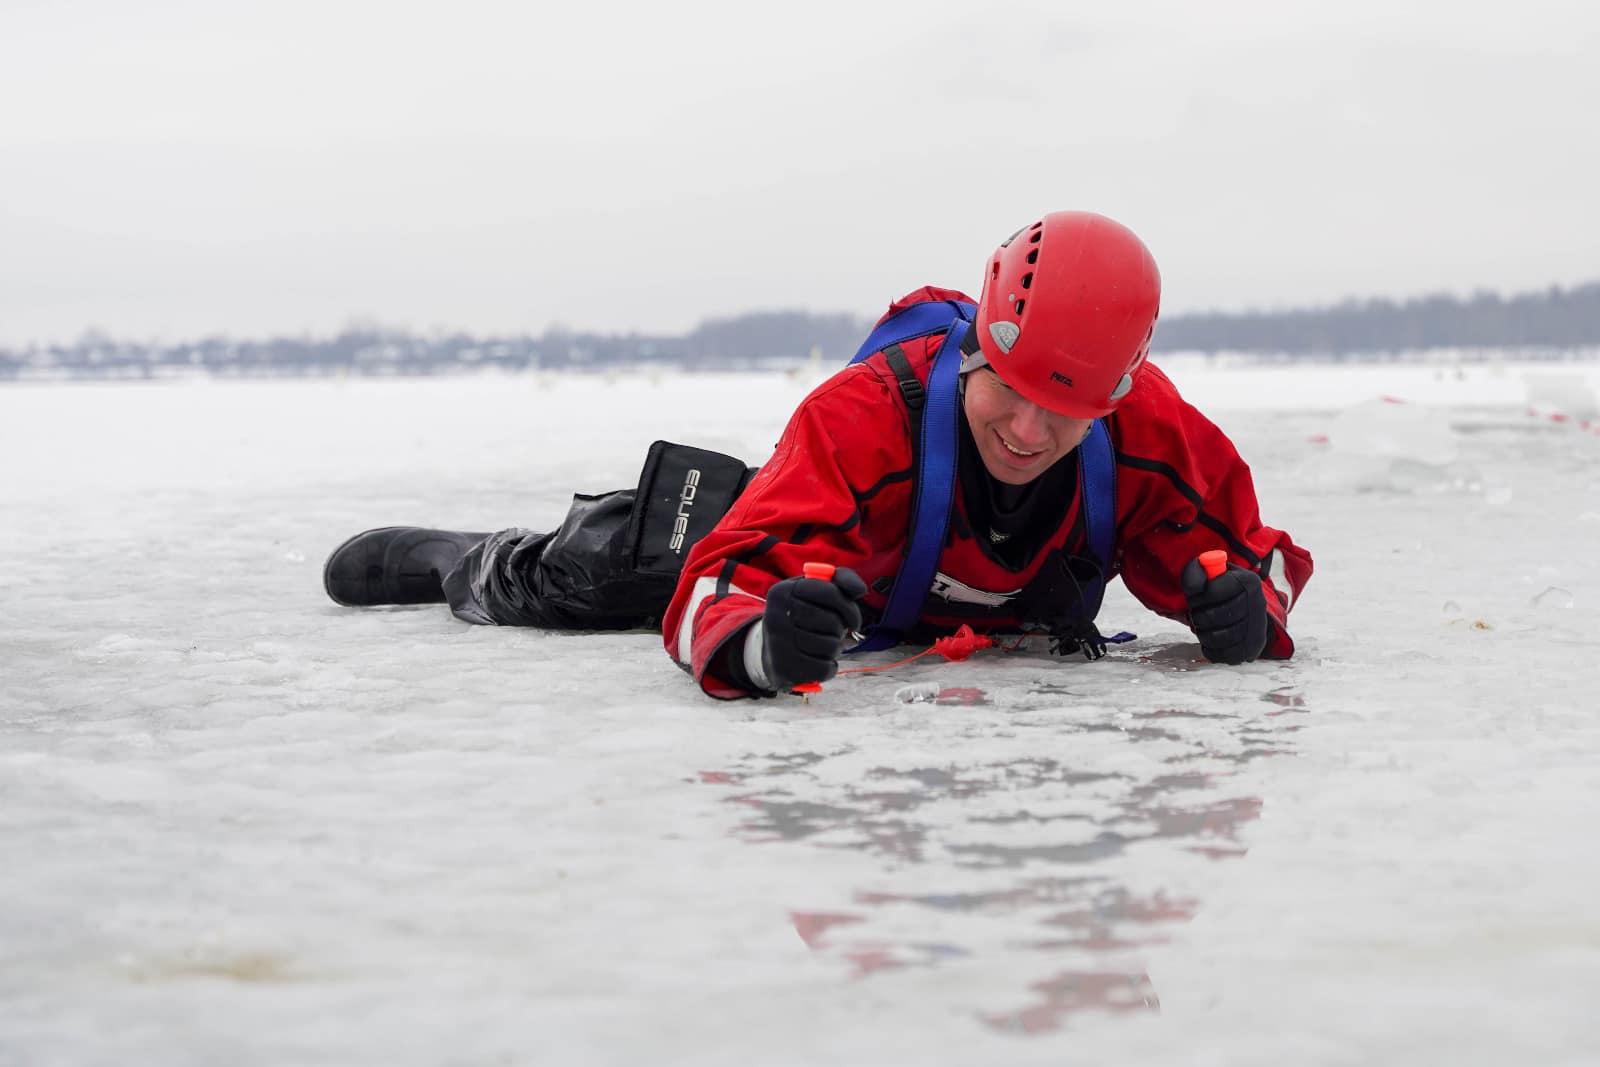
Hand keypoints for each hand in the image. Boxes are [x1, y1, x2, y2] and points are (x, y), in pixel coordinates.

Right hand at [757, 567, 867, 690]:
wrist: (772, 652)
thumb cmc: (803, 616)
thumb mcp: (814, 591)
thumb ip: (840, 580)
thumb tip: (859, 589)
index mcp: (783, 591)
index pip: (829, 593)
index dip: (849, 607)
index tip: (854, 621)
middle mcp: (775, 615)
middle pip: (832, 622)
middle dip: (840, 630)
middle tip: (834, 633)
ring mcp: (777, 644)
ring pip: (830, 647)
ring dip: (834, 649)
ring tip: (822, 646)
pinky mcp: (782, 669)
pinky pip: (824, 669)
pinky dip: (829, 668)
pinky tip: (818, 662)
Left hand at [1181, 557, 1268, 664]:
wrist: (1246, 608)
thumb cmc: (1224, 589)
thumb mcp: (1211, 572)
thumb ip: (1197, 572)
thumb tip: (1194, 587)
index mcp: (1248, 581)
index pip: (1211, 592)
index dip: (1195, 596)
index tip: (1195, 595)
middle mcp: (1257, 605)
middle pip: (1211, 616)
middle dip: (1196, 615)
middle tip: (1196, 612)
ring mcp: (1256, 629)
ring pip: (1214, 637)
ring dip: (1201, 632)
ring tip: (1202, 624)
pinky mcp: (1251, 650)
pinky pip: (1220, 654)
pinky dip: (1208, 648)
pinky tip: (1210, 637)